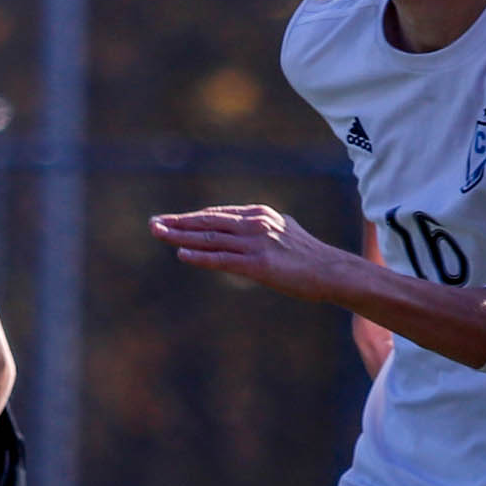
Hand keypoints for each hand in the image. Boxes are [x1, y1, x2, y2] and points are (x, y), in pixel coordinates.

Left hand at [150, 205, 360, 302]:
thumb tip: (261, 222)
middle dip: (178, 222)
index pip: (217, 214)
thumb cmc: (310, 256)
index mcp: (259, 215)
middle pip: (208, 221)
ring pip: (210, 238)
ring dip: (181, 236)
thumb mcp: (286, 231)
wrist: (331, 271)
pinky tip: (181, 255)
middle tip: (154, 224)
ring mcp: (255, 243)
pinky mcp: (257, 264)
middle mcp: (254, 224)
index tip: (171, 220)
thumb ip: (268, 226)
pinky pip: (221, 259)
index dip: (191, 218)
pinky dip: (200, 256)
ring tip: (159, 235)